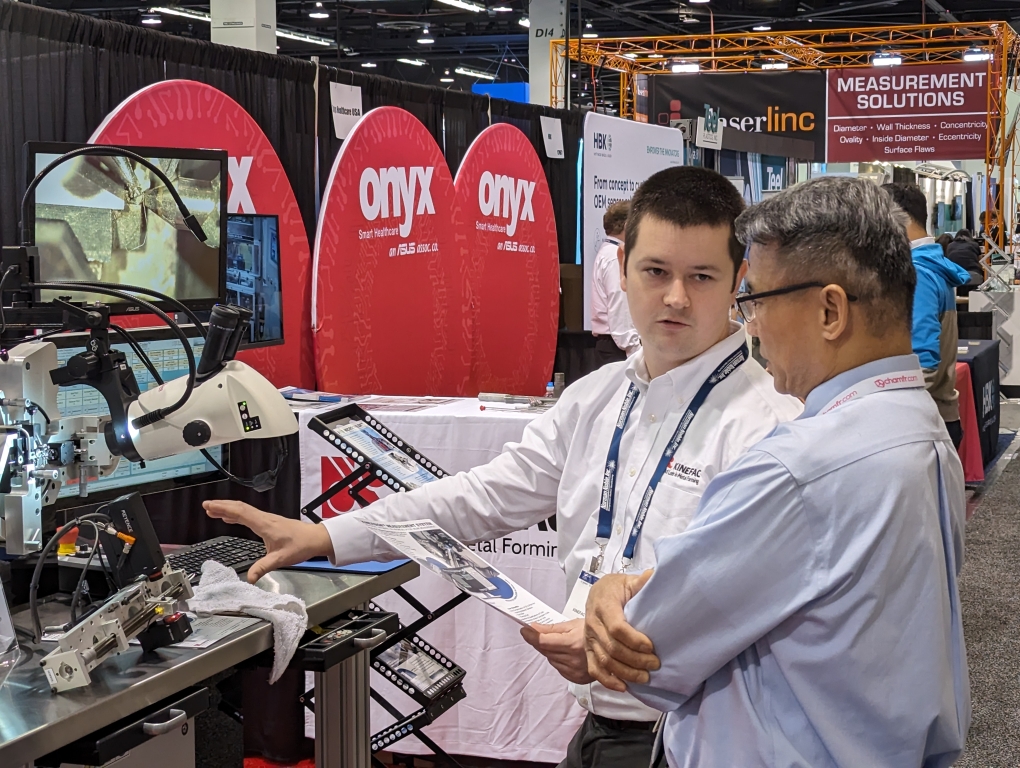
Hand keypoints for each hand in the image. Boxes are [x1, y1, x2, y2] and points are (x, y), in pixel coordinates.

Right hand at [203, 500, 333, 582]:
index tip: (209, 506)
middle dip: (222, 506)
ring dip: (228, 509)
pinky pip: (249, 515)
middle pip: (240, 508)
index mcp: (265, 525)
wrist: (315, 538)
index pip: (241, 513)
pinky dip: (237, 514)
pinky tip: (230, 518)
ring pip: (244, 510)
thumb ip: (264, 568)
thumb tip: (250, 578)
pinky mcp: (269, 522)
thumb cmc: (301, 545)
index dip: (223, 508)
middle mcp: (265, 519)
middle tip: (206, 506)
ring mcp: (267, 519)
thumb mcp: (281, 559)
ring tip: (213, 511)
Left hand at [520, 619, 593, 683]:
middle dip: (539, 642)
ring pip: (551, 660)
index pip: (543, 641)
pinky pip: (559, 668)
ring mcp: (574, 671)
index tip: (524, 630)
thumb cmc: (593, 631)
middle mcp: (572, 659)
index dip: (531, 636)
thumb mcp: (574, 624)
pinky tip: (565, 653)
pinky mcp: (576, 679)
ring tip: (559, 643)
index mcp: (572, 643)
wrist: (613, 647)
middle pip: (545, 651)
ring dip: (549, 651)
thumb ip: (551, 628)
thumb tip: (533, 627)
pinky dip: (557, 660)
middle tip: (538, 633)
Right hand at [584, 570, 659, 692]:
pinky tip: (623, 687)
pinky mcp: (588, 649)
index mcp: (604, 605)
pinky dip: (607, 681)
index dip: (634, 640)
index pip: (617, 628)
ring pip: (605, 661)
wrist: (598, 593)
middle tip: (655, 664)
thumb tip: (655, 575)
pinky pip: (594, 668)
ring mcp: (589, 638)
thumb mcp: (628, 581)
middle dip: (635, 659)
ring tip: (645, 677)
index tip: (651, 646)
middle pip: (612, 648)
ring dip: (625, 672)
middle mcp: (593, 623)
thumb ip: (641, 582)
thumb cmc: (616, 588)